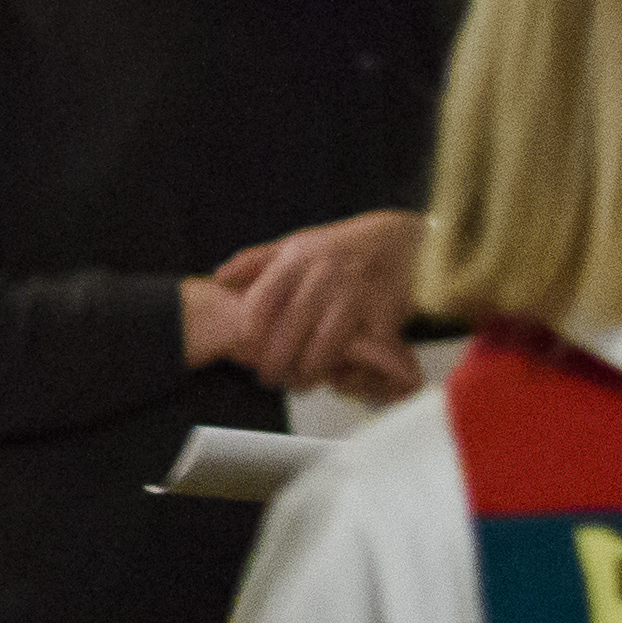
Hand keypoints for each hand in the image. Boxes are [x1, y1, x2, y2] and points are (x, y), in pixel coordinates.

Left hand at [186, 210, 425, 398]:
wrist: (401, 241)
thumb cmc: (341, 247)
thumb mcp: (296, 244)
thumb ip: (256, 261)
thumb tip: (220, 279)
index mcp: (298, 259)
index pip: (264, 300)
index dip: (253, 331)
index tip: (246, 349)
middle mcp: (325, 275)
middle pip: (291, 329)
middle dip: (276, 361)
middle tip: (270, 377)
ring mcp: (356, 294)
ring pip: (325, 344)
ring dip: (309, 370)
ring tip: (300, 381)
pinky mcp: (385, 312)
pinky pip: (362, 351)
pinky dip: (349, 367)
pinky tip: (337, 375)